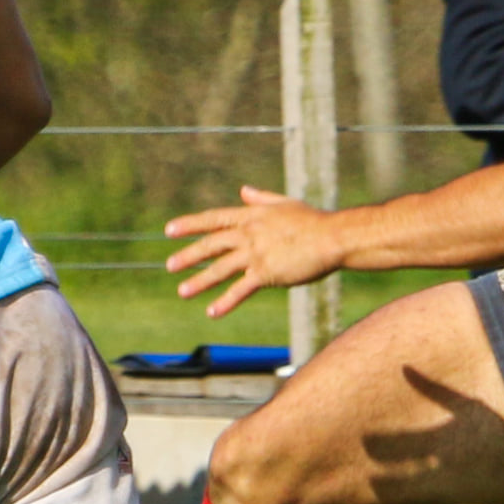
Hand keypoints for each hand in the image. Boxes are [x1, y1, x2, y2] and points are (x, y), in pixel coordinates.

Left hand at [166, 187, 342, 317]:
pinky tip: (212, 312)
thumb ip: (261, 198)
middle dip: (188, 255)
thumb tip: (244, 190)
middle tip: (170, 266)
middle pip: (211, 244)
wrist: (333, 237)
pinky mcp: (266, 273)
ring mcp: (256, 253)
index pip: (214, 220)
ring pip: (220, 268)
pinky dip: (225, 302)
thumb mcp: (284, 203)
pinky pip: (240, 290)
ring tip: (182, 291)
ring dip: (199, 281)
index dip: (190, 225)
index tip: (169, 231)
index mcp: (251, 216)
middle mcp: (249, 233)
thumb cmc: (314, 221)